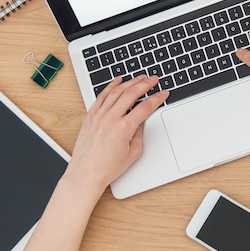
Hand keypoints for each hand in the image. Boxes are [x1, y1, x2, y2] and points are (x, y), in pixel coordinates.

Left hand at [65, 75, 167, 193]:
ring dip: (130, 82)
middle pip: (131, 94)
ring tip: (139, 77)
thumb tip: (140, 121)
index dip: (157, 98)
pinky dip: (111, 86)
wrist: (86, 173)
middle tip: (153, 79)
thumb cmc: (107, 167)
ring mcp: (99, 116)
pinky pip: (102, 96)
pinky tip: (118, 81)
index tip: (163, 93)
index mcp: (124, 129)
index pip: (145, 107)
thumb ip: (139, 134)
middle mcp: (110, 119)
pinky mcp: (90, 116)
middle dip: (145, 84)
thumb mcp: (133, 153)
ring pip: (116, 91)